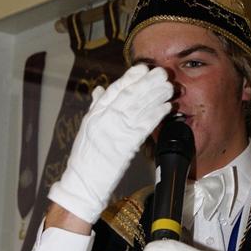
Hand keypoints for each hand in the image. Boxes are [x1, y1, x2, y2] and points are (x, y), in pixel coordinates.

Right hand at [49, 64, 172, 223]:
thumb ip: (95, 107)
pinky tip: (166, 108)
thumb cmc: (85, 156)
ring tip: (168, 88)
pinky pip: (143, 126)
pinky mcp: (125, 145)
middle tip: (162, 73)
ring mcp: (114, 131)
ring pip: (139, 108)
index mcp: (95, 113)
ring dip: (156, 96)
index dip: (130, 78)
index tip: (143, 68)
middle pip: (130, 95)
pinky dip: (156, 115)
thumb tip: (98, 89)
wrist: (82, 181)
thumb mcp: (86, 127)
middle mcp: (104, 118)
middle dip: (147, 83)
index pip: (114, 90)